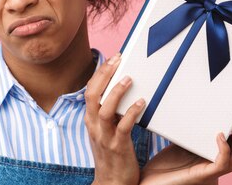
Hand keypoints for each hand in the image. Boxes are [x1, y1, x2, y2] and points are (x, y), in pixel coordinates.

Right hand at [85, 52, 146, 184]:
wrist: (112, 183)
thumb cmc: (112, 155)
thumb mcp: (105, 131)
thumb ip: (110, 113)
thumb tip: (122, 93)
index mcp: (90, 120)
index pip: (90, 90)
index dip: (100, 73)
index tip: (113, 59)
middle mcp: (94, 126)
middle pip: (92, 94)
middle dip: (104, 74)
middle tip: (118, 59)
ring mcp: (104, 136)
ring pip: (104, 109)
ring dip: (116, 92)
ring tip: (129, 78)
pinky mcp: (117, 147)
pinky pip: (123, 127)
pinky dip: (131, 112)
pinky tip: (141, 103)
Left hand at [139, 107, 231, 184]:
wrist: (151, 180)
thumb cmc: (164, 163)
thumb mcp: (181, 140)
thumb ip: (191, 128)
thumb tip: (195, 106)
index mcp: (214, 154)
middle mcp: (216, 163)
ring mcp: (211, 170)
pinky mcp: (203, 175)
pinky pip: (222, 164)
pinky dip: (224, 150)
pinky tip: (220, 136)